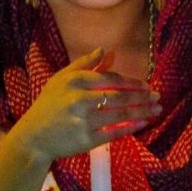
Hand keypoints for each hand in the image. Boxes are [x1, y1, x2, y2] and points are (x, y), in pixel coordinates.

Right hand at [10, 49, 160, 165]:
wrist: (34, 137)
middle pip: (120, 96)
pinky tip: (143, 123)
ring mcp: (85, 120)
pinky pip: (115, 132)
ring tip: (156, 109)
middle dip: (142, 97)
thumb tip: (104, 50)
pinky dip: (131, 127)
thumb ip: (83, 64)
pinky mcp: (87, 140)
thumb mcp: (60, 79)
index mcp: (76, 81)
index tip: (145, 85)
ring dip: (142, 111)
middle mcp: (81, 99)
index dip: (131, 82)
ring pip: (121, 114)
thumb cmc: (48, 106)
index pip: (110, 79)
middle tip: (157, 97)